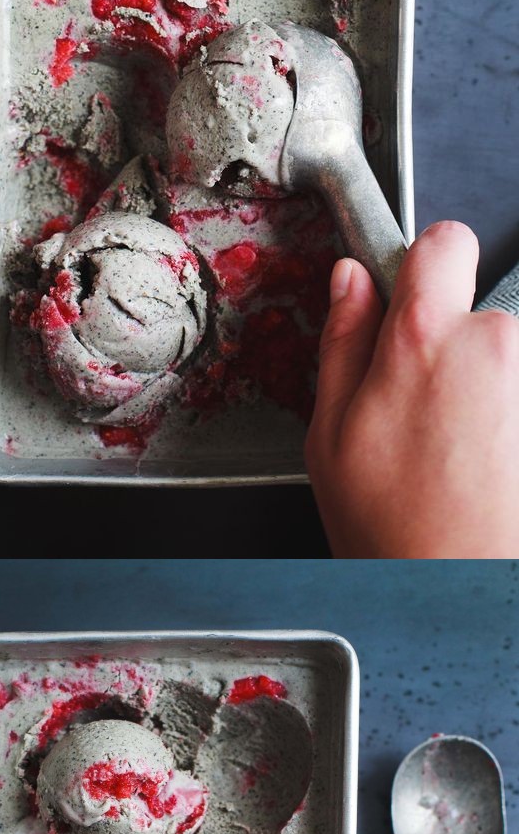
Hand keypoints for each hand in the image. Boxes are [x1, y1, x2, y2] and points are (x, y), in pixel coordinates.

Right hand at [306, 221, 518, 557]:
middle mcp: (493, 346)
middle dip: (446, 346)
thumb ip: (343, 343)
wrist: (461, 591)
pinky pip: (512, 398)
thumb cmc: (395, 531)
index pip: (443, 242)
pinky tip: (476, 470)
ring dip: (476, 393)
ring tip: (447, 455)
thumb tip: (349, 283)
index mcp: (425, 336)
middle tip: (413, 411)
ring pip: (498, 361)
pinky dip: (499, 425)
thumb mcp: (332, 435)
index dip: (422, 265)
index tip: (408, 298)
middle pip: (473, 311)